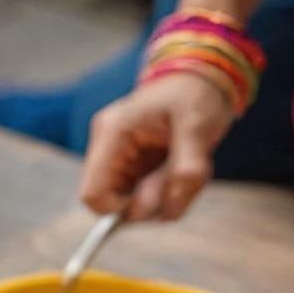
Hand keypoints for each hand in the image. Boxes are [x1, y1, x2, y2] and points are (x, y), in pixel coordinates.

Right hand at [80, 73, 235, 220]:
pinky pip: (146, 195)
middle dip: (152, 204)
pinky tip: (183, 170)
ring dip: (164, 198)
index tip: (159, 203)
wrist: (200, 78)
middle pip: (114, 203)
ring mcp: (120, 156)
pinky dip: (169, 193)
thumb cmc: (196, 96)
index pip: (92, 194)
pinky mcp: (134, 163)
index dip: (121, 212)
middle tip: (184, 180)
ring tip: (187, 169)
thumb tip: (166, 214)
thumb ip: (185, 172)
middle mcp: (109, 146)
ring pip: (133, 203)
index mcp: (113, 133)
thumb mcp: (198, 130)